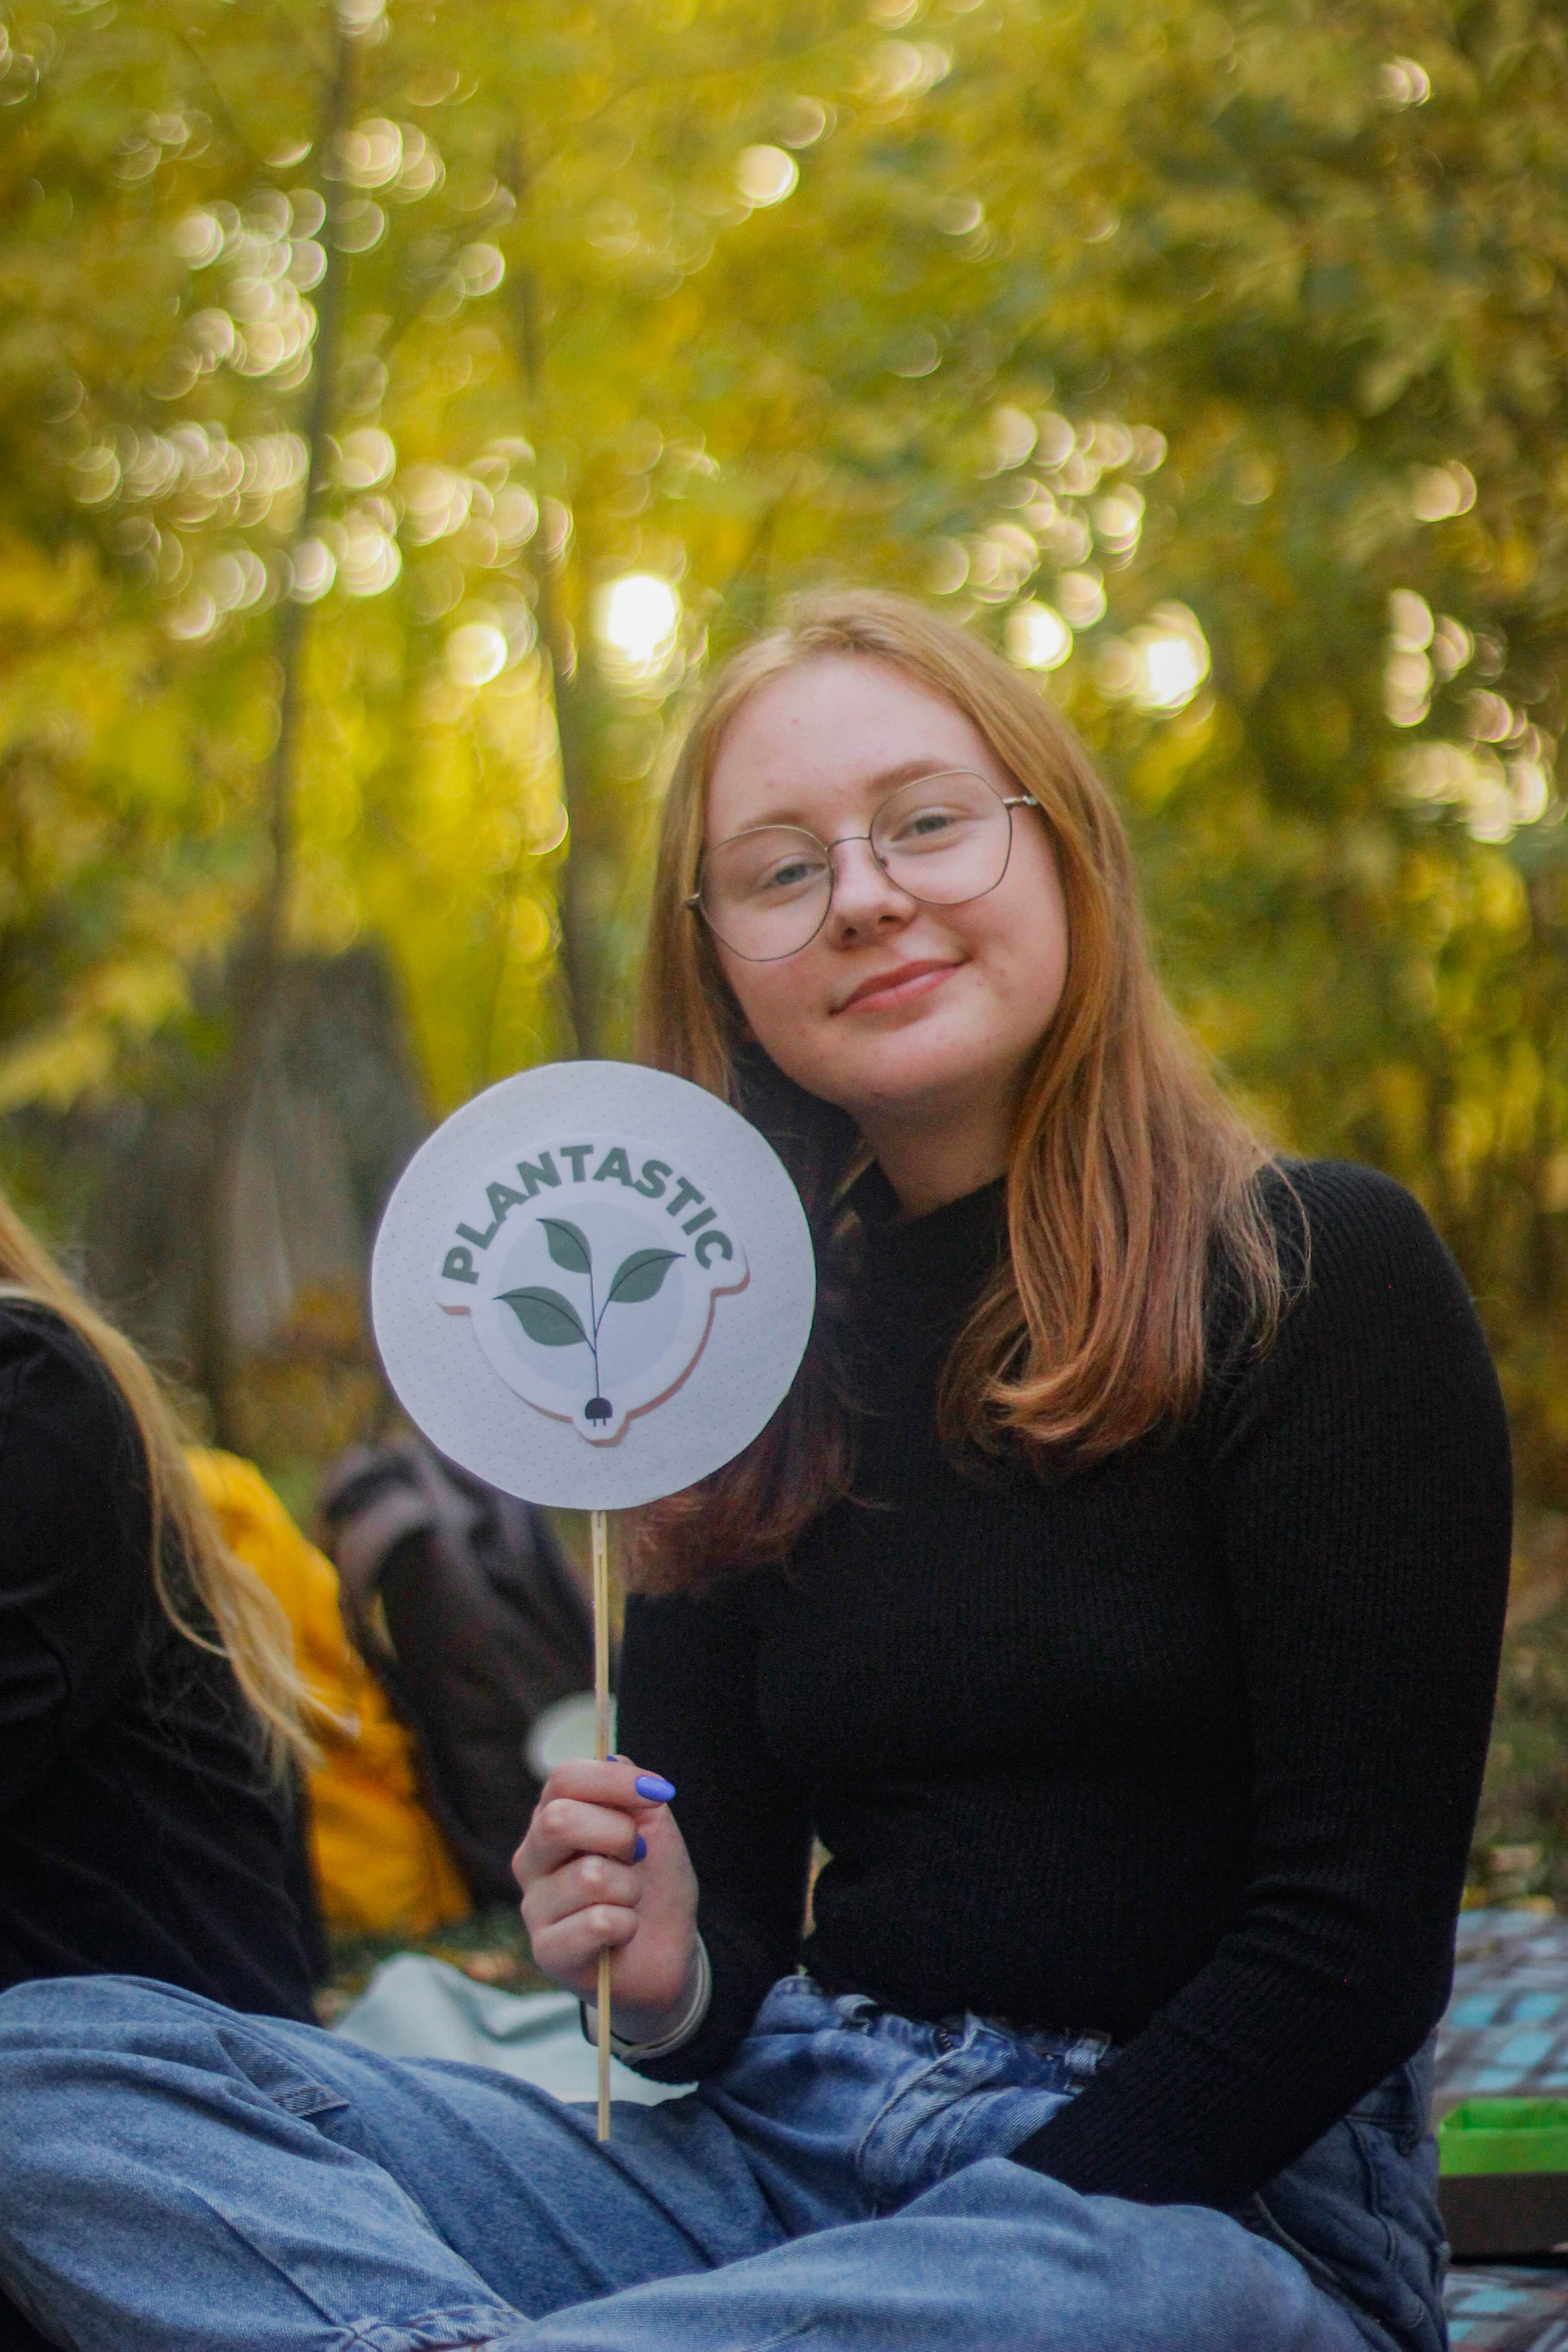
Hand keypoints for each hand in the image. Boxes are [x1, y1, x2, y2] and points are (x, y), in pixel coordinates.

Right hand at [514, 1757, 699, 2042]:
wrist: (663, 1954)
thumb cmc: (652, 1885)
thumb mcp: (652, 1828)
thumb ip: (631, 1791)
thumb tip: (614, 1759)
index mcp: (553, 1818)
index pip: (563, 1779)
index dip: (613, 1780)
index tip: (658, 1793)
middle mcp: (532, 1858)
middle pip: (560, 1820)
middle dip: (619, 1835)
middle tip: (637, 1857)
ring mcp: (534, 1906)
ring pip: (589, 1876)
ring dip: (630, 1888)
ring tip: (629, 1900)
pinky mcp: (547, 1951)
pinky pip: (597, 1923)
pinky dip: (627, 1924)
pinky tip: (623, 1932)